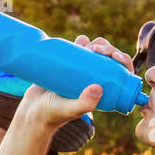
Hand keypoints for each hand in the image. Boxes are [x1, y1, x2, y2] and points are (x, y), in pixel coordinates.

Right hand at [17, 34, 131, 128]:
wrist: (31, 111)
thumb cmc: (52, 114)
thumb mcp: (70, 109)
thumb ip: (84, 103)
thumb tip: (99, 88)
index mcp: (102, 93)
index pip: (120, 75)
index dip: (123, 62)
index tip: (115, 56)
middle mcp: (93, 82)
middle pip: (109, 61)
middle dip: (109, 49)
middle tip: (97, 48)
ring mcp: (80, 74)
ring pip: (96, 53)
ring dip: (98, 43)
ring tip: (88, 45)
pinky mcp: (67, 66)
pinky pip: (79, 50)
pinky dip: (83, 42)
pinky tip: (82, 40)